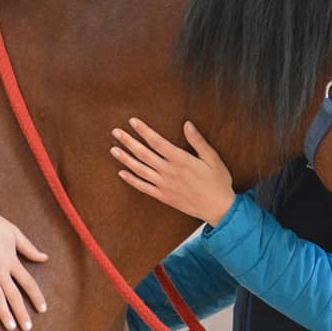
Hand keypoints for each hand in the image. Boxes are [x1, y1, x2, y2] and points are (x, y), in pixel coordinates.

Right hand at [0, 172, 47, 329]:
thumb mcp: (15, 234)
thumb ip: (29, 249)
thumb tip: (45, 258)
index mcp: (12, 260)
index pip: (28, 283)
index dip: (36, 297)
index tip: (42, 309)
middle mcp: (0, 269)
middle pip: (14, 295)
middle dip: (21, 313)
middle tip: (27, 327)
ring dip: (4, 313)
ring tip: (10, 326)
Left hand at [110, 118, 234, 226]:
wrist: (218, 208)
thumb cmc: (218, 181)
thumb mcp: (213, 158)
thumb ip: (198, 141)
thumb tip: (187, 124)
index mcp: (181, 160)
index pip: (157, 142)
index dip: (144, 131)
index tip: (132, 121)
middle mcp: (169, 172)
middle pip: (144, 154)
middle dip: (129, 142)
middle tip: (116, 132)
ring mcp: (164, 185)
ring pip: (140, 170)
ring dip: (125, 159)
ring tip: (113, 149)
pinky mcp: (163, 196)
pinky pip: (143, 187)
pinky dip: (131, 180)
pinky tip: (121, 173)